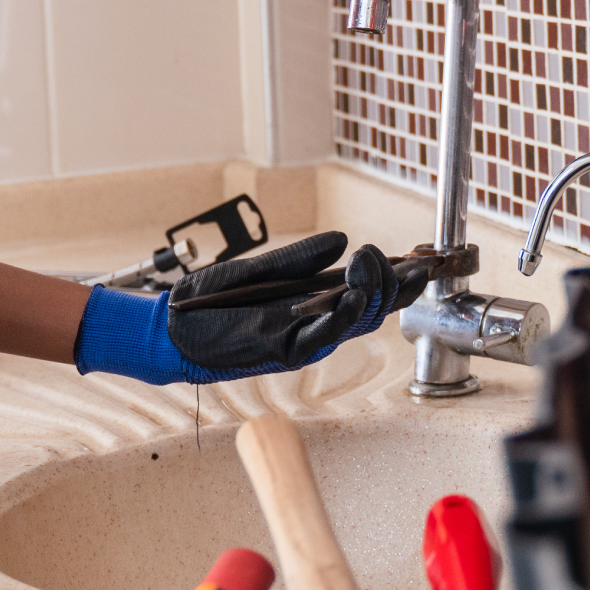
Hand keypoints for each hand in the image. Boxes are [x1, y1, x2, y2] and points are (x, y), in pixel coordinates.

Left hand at [71, 232, 393, 385]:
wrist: (170, 327)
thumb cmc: (211, 301)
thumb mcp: (261, 269)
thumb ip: (300, 257)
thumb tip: (343, 239)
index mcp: (317, 301)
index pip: (371, 292)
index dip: (400, 278)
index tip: (419, 259)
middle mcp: (318, 322)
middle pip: (374, 307)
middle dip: (389, 282)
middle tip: (383, 256)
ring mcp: (305, 339)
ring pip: (355, 322)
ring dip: (370, 296)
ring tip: (368, 270)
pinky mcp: (285, 349)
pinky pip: (323, 336)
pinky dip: (341, 318)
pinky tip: (351, 298)